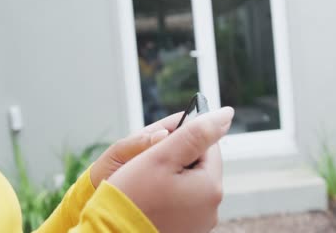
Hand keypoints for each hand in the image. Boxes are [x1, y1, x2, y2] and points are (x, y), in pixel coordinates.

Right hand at [108, 107, 233, 232]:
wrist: (110, 232)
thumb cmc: (132, 195)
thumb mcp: (163, 155)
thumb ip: (196, 132)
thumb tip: (226, 114)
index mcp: (211, 188)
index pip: (209, 147)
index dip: (184, 140)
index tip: (160, 146)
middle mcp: (211, 209)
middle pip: (200, 166)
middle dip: (178, 160)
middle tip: (150, 165)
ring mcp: (199, 223)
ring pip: (190, 183)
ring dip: (172, 176)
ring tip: (147, 183)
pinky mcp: (186, 230)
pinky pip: (182, 202)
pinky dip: (168, 195)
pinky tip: (150, 198)